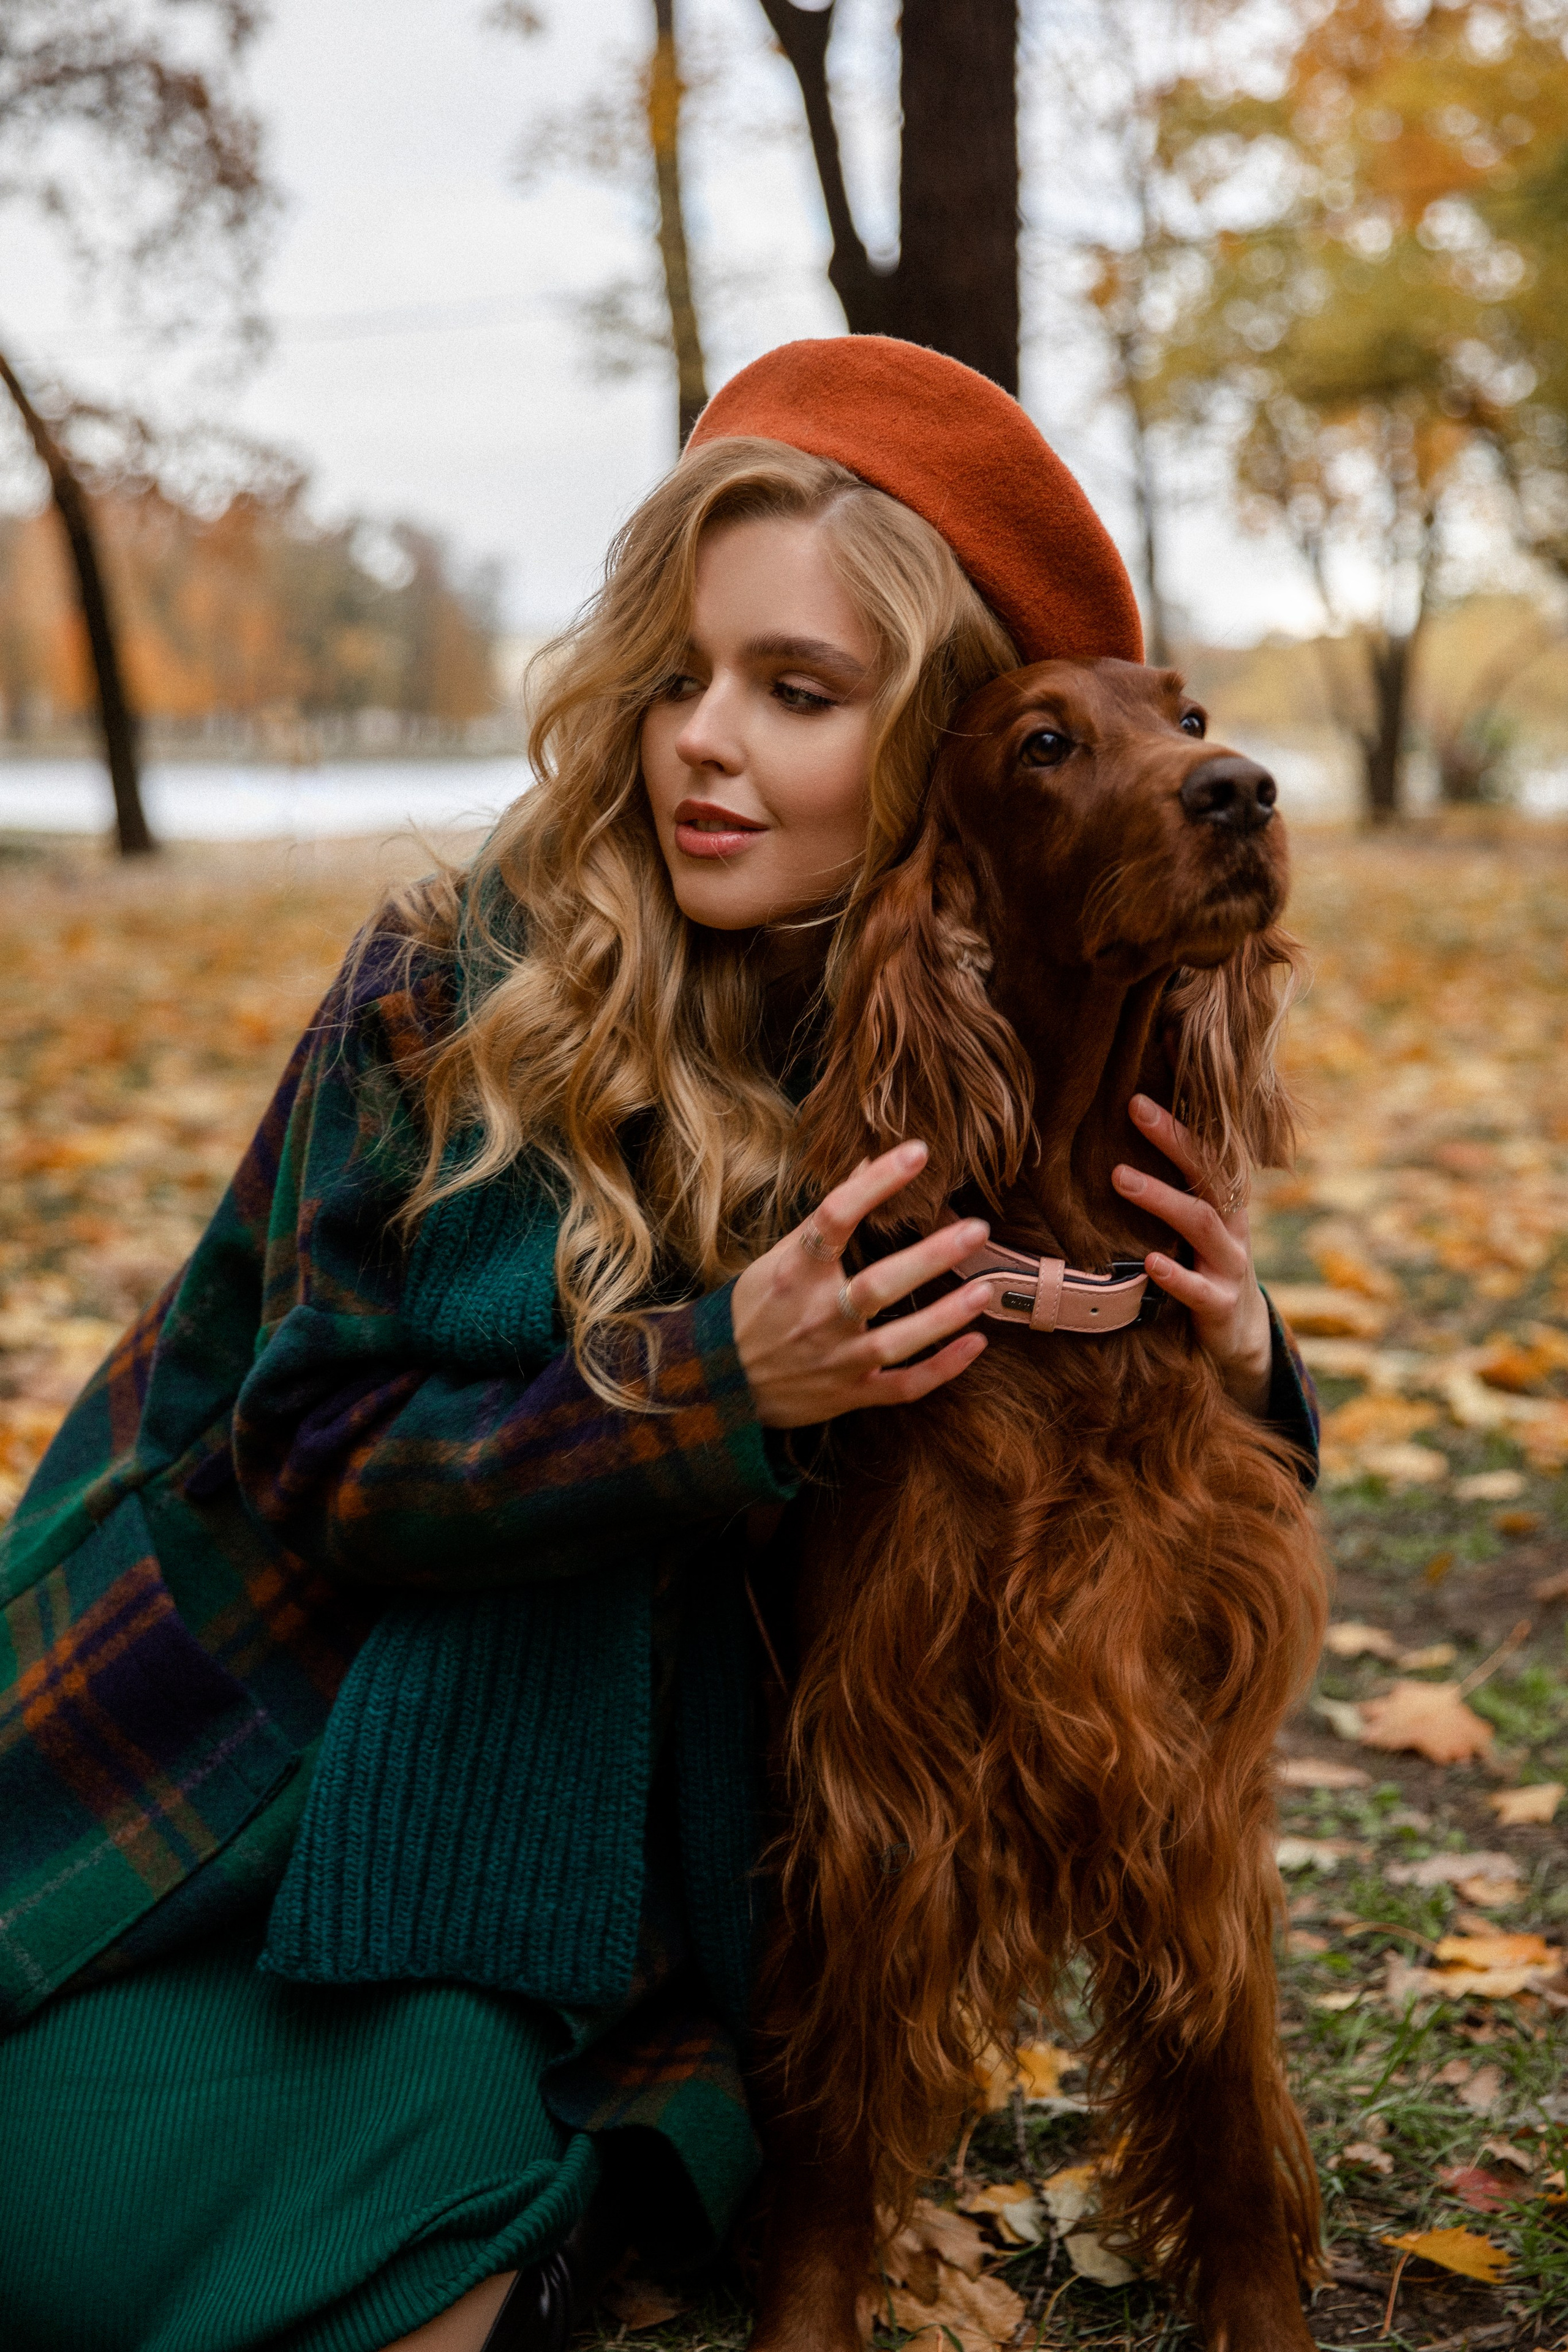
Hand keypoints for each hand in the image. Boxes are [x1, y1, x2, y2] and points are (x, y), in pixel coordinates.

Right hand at [732, 1141, 992, 1428]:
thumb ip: (825, 1217)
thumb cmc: (754, 1310)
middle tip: (977, 1230)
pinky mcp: (849, 1394)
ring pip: (898, 1341)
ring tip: (987, 1289)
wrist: (719, 1385)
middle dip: (930, 1257)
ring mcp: (836, 1359)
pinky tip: (976, 1344)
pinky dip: (941, 1369)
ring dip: (945, 1317)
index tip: (917, 1153)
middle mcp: (817, 1315)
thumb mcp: (776, 1258)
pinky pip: (903, 1386)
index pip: (835, 1216)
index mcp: (794, 1271)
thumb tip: (865, 1161)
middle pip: (878, 1285)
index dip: (877, 1182)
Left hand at [1111, 1095, 1272, 1415]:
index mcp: (1223, 1200)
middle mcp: (1231, 1225)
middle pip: (1208, 1173)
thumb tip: (1120, 1136)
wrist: (1239, 1333)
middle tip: (1133, 1107)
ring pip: (1201, 1224)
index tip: (1141, 1091)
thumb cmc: (1201, 1265)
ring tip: (1120, 1178)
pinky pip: (1199, 1290)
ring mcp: (1229, 1265)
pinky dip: (1175, 1276)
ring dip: (1160, 1198)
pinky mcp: (1221, 1306)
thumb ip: (1172, 1187)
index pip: (1207, 1149)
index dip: (1180, 1119)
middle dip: (1174, 1139)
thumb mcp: (1193, 1222)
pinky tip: (1149, 1263)